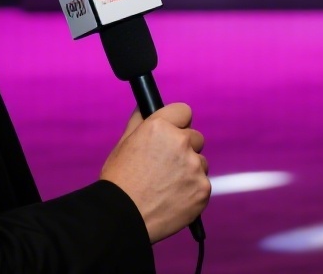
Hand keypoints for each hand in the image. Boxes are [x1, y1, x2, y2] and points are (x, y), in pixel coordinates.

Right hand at [99, 103, 209, 242]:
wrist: (123, 218)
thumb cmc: (120, 181)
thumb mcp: (124, 143)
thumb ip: (140, 119)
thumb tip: (146, 104)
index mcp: (160, 126)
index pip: (184, 111)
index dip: (177, 123)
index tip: (172, 132)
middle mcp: (181, 142)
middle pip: (195, 137)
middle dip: (183, 148)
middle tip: (165, 165)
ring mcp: (194, 166)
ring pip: (199, 162)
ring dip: (189, 170)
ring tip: (166, 185)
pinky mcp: (203, 189)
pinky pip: (202, 183)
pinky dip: (192, 190)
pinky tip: (173, 198)